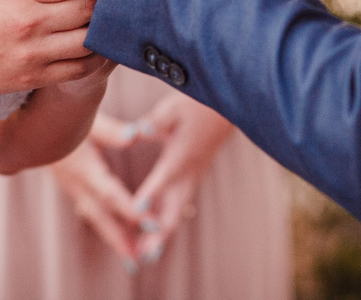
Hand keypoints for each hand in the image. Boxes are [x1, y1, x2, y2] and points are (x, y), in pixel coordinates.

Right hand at [49, 113, 147, 270]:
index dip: (129, 208)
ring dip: (112, 237)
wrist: (30, 124)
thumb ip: (114, 130)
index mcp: (82, 166)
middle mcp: (76, 182)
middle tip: (138, 259)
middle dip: (119, 237)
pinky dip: (105, 226)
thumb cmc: (63, 117)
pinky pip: (90, 211)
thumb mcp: (88, 119)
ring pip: (95, 217)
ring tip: (131, 258)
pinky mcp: (72, 187)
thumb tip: (140, 134)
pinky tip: (117, 237)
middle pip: (100, 215)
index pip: (108, 192)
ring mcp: (72, 187)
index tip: (149, 222)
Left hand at [128, 94, 233, 264]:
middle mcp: (190, 170)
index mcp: (182, 152)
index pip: (165, 175)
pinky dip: (167, 220)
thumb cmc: (195, 103)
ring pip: (178, 210)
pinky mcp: (193, 177)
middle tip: (146, 256)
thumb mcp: (172, 108)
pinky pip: (179, 204)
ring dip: (163, 232)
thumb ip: (153, 122)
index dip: (152, 192)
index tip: (137, 210)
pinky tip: (154, 234)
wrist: (225, 106)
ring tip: (146, 256)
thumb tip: (135, 131)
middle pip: (175, 206)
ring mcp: (193, 176)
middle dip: (161, 232)